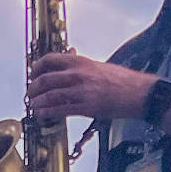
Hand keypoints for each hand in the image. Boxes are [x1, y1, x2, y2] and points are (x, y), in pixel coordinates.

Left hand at [27, 52, 154, 119]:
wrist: (140, 93)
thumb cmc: (123, 79)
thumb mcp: (98, 66)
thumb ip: (80, 64)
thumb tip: (67, 58)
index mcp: (81, 61)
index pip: (50, 60)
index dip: (36, 67)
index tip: (32, 73)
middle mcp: (78, 74)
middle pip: (46, 79)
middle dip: (33, 87)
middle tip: (30, 92)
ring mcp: (81, 91)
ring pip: (51, 95)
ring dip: (38, 101)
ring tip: (32, 104)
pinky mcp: (87, 107)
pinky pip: (61, 110)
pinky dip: (48, 112)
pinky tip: (42, 114)